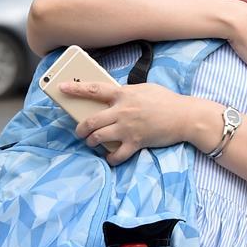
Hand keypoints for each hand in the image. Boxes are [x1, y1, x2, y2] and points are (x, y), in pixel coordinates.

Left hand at [58, 80, 190, 164]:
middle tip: (80, 131)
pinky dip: (111, 158)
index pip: (94, 90)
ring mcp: (128, 128)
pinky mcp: (136, 142)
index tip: (61, 88)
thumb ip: (127, 92)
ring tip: (92, 142)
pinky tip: (110, 157)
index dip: (75, 89)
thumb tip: (115, 97)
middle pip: (91, 120)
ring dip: (92, 141)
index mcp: (123, 94)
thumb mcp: (144, 89)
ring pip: (98, 137)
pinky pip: (116, 155)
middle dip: (81, 128)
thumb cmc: (167, 100)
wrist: (185, 116)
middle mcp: (122, 111)